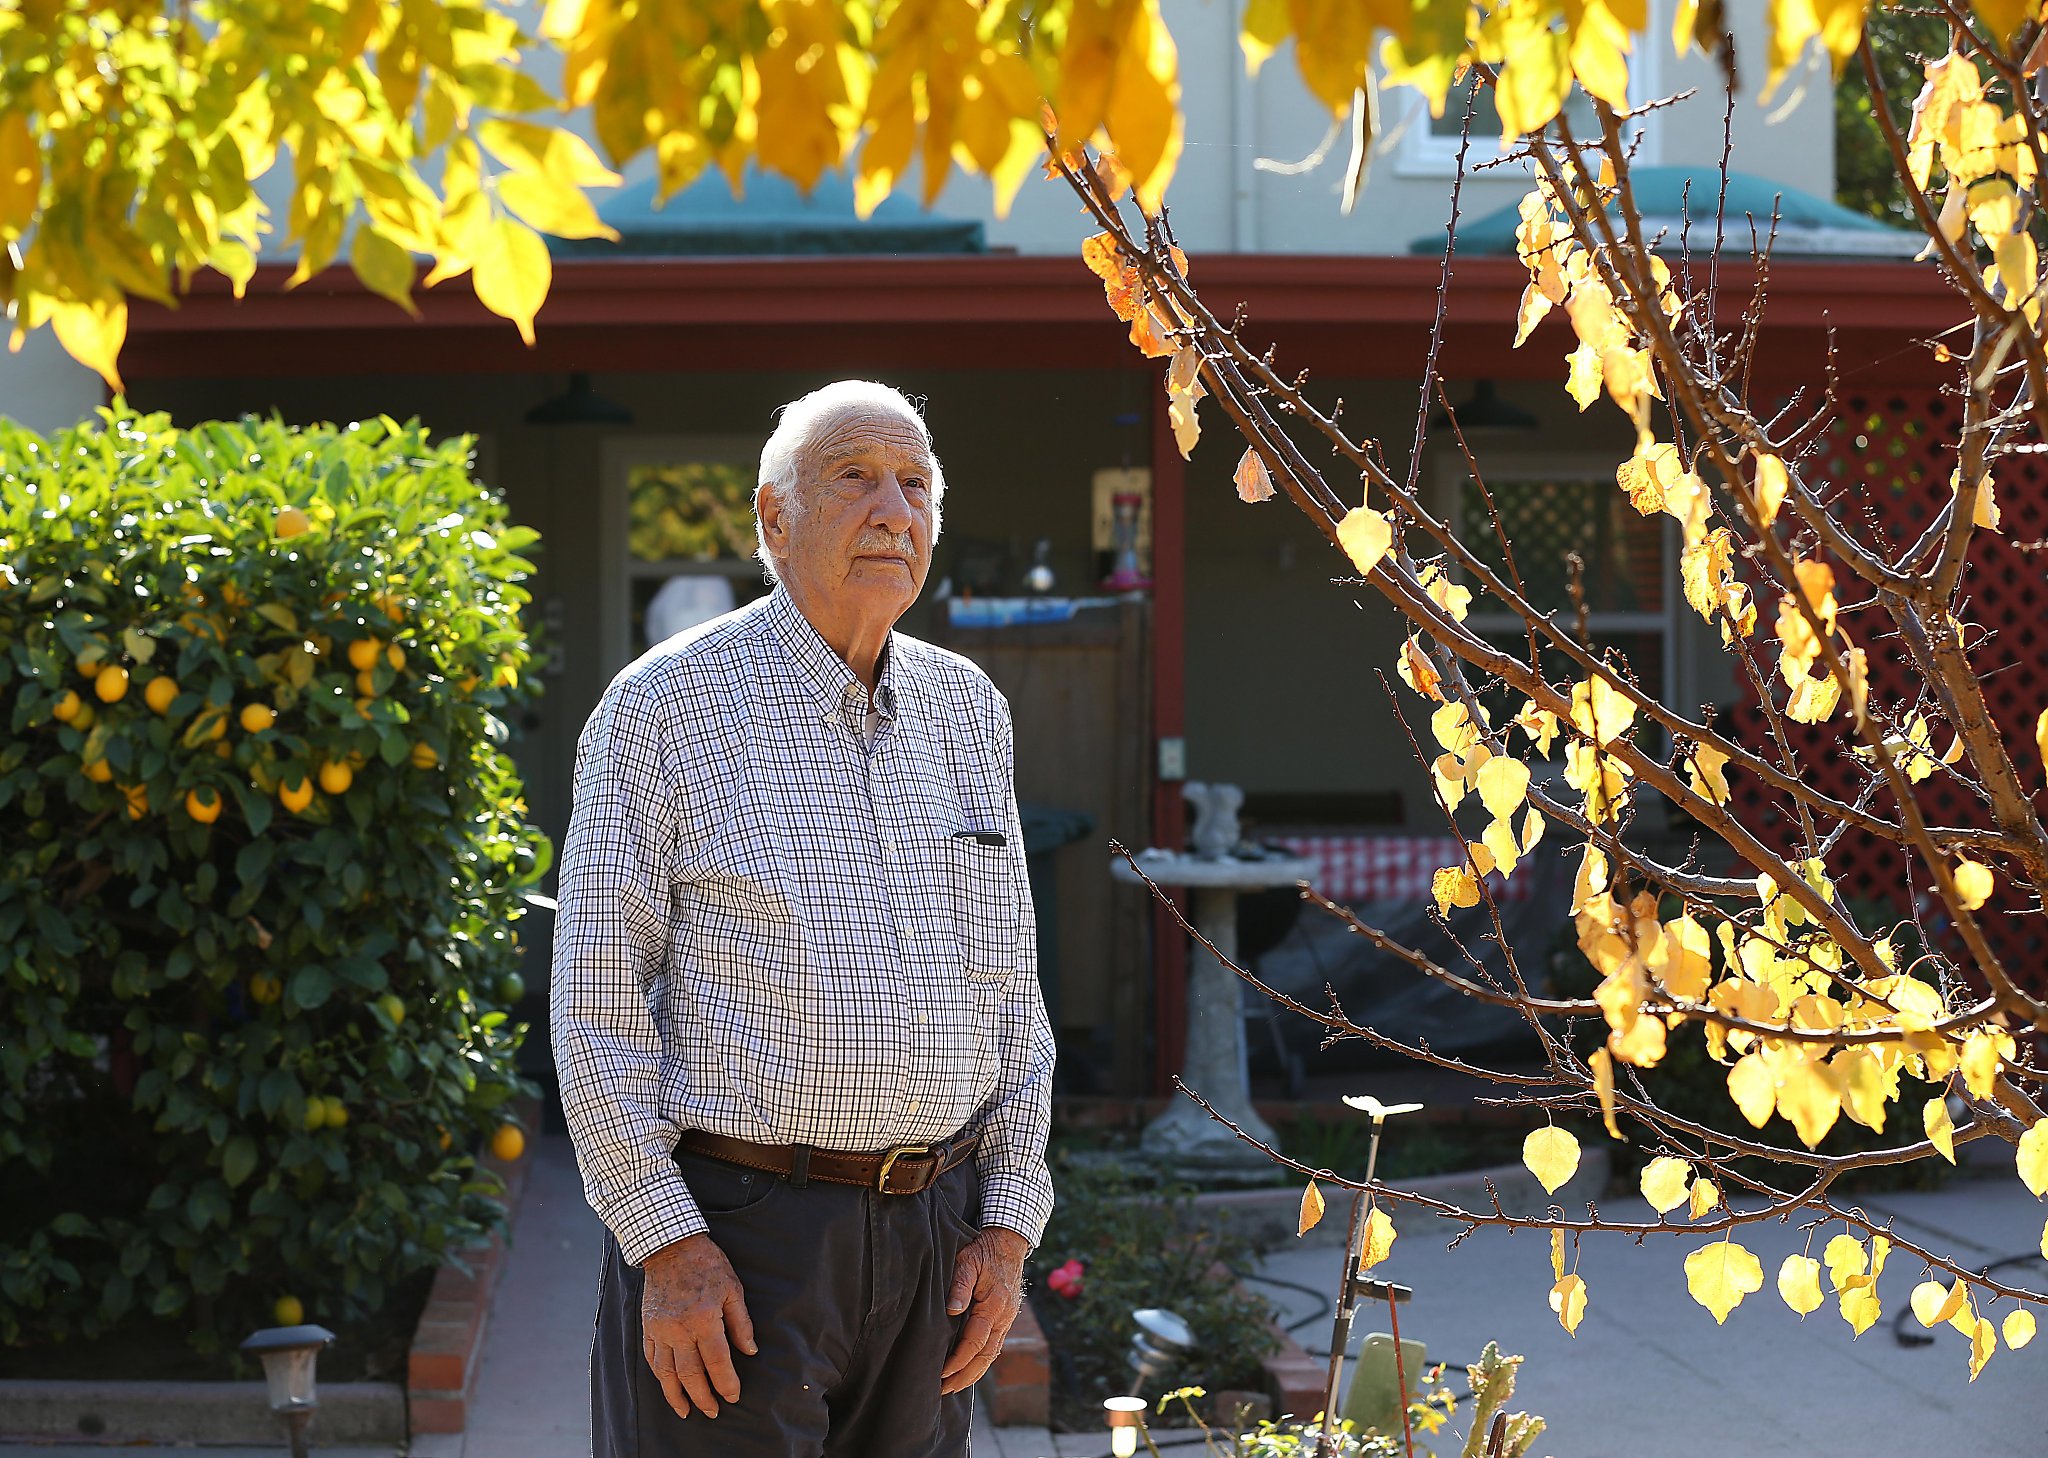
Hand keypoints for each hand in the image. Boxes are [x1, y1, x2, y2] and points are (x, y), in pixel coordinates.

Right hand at [640, 1234, 757, 1418]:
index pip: (717, 1361)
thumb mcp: (732, 1288)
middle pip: (690, 1374)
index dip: (726, 1383)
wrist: (671, 1246)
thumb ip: (741, 1323)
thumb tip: (749, 1351)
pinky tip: (667, 1386)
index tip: (733, 1396)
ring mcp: (660, 1329)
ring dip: (676, 1395)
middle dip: (702, 1397)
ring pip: (666, 1372)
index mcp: (704, 1319)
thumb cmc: (707, 1264)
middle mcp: (679, 1328)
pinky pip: (651, 1357)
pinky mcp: (648, 1326)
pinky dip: (659, 1375)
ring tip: (685, 1411)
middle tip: (712, 1412)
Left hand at [940, 1226, 1029, 1394]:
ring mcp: (1007, 1319)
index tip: (942, 1374)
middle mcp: (1004, 1317)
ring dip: (974, 1372)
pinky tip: (970, 1367)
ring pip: (992, 1354)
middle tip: (944, 1390)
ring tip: (954, 1385)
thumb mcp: (968, 1260)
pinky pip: (995, 1345)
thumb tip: (952, 1309)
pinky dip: (982, 1360)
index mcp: (994, 1305)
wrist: (1010, 1242)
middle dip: (966, 1375)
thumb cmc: (985, 1249)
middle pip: (986, 1356)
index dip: (958, 1361)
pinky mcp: (1006, 1318)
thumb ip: (960, 1284)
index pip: (975, 1342)